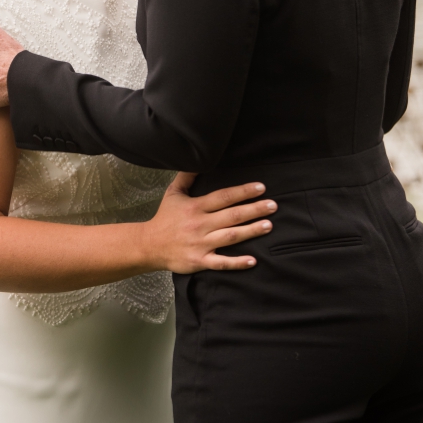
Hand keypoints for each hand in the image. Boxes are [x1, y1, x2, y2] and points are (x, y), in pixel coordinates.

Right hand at [142, 176, 275, 272]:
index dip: (243, 191)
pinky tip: (253, 260)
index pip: (224, 196)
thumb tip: (198, 159)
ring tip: (269, 225)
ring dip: (251, 231)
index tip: (261, 187)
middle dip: (254, 210)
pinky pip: (221, 262)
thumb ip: (187, 176)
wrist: (148, 246)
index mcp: (196, 207)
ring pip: (230, 236)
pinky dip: (237, 262)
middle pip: (232, 216)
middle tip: (273, 206)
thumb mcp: (173, 194)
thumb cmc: (165, 218)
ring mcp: (200, 244)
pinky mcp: (199, 261)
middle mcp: (200, 224)